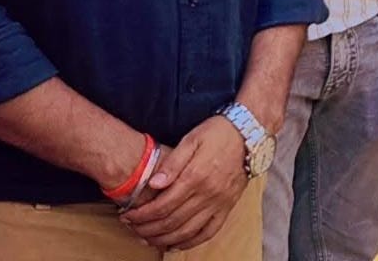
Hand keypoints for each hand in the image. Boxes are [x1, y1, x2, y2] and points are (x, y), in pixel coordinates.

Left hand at [121, 119, 245, 249]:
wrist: (249, 134)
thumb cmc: (217, 133)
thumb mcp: (192, 139)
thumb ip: (172, 162)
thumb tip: (154, 185)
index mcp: (196, 176)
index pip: (163, 205)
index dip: (142, 214)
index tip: (128, 216)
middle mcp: (208, 194)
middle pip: (171, 221)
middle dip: (147, 228)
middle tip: (132, 228)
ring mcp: (219, 203)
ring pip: (187, 231)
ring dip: (164, 239)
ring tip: (147, 238)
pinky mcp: (228, 207)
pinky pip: (208, 232)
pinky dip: (190, 242)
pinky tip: (175, 244)